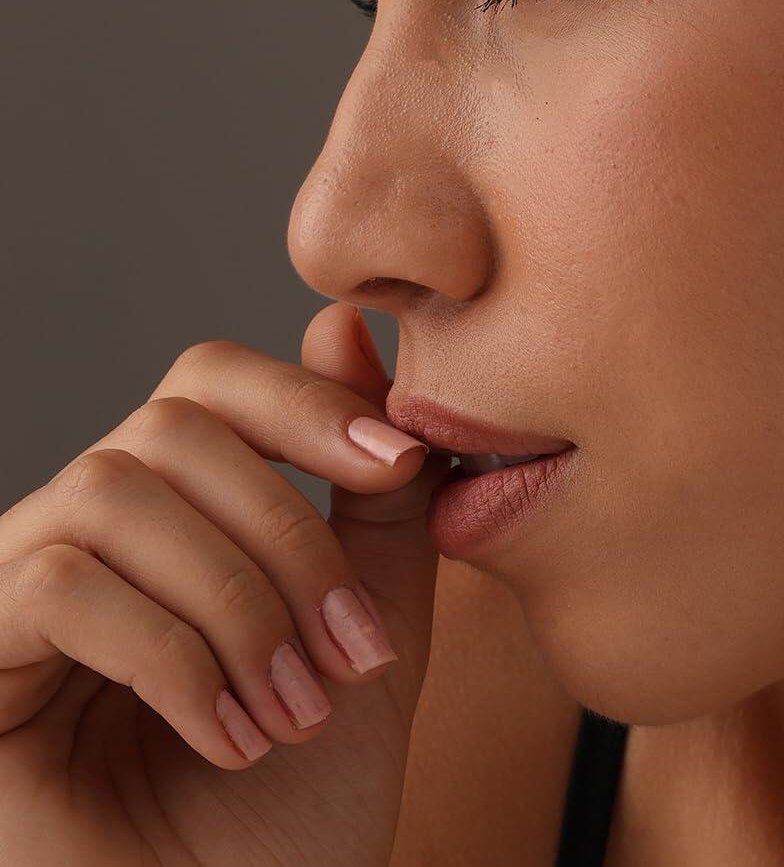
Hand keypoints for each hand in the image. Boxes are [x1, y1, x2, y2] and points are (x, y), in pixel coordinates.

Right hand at [0, 302, 453, 866]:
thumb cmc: (299, 802)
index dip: (305, 400)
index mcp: (174, 513)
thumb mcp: (371, 625)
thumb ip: (372, 492)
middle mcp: (81, 535)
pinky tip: (227, 735)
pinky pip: (60, 585)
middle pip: (171, 427)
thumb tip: (342, 326)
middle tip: (353, 656)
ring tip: (293, 713)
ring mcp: (13, 595)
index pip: (209, 381)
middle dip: (287, 536)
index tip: (400, 461)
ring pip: (115, 493)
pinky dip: (171, 655)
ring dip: (236, 604)